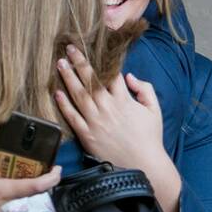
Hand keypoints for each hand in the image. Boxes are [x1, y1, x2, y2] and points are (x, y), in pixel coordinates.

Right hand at [0, 158, 60, 211]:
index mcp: (5, 192)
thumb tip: (1, 155)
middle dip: (43, 188)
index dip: (52, 177)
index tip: (58, 169)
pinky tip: (14, 206)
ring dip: (33, 200)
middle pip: (39, 198)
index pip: (37, 186)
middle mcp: (13, 210)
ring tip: (27, 192)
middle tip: (41, 178)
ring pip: (31, 211)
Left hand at [55, 47, 181, 211]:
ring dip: (68, 78)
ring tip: (60, 63)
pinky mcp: (87, 135)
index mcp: (124, 100)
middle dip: (79, 62)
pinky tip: (56, 93)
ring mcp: (95, 121)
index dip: (101, 59)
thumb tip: (129, 76)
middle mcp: (107, 108)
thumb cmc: (150, 137)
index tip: (91, 47)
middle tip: (69, 48)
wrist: (143, 165)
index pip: (110, 74)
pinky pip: (72, 117)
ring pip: (78, 95)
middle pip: (91, 80)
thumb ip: (145, 89)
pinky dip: (64, 105)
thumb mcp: (154, 110)